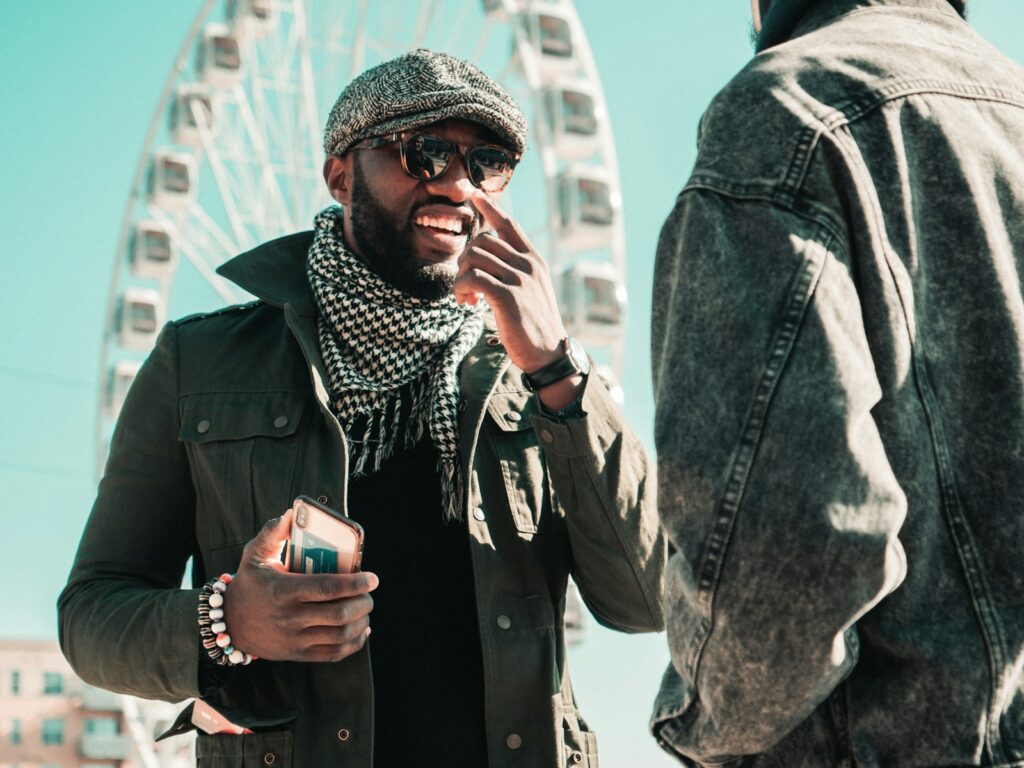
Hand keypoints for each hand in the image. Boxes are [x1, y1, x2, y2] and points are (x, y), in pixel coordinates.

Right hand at [223, 510, 377, 661]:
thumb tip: (292, 514)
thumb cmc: (248, 584)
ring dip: (361, 621)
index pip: (326, 588)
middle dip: (363, 602)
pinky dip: (354, 643)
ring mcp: (294, 639)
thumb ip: (272, 533)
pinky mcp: (298, 654)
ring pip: (340, 635)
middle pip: (338, 614)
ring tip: (365, 607)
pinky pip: (333, 654)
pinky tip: (361, 628)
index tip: (372, 577)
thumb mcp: (254, 555)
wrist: (229, 625)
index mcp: (283, 591)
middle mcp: (289, 618)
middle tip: (369, 592)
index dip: (354, 583)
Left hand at [455, 193, 567, 372]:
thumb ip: (515, 273)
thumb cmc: (536, 325)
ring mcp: (519, 280)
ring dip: (460, 277)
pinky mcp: (508, 297)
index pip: (510, 225)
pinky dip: (461, 289)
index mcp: (534, 260)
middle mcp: (528, 265)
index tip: (475, 194)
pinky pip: (473, 279)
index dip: (491, 207)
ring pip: (474, 258)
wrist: (550, 353)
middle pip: (483, 241)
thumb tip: (486, 262)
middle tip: (465, 285)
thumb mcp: (532, 291)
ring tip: (466, 297)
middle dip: (465, 261)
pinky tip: (467, 303)